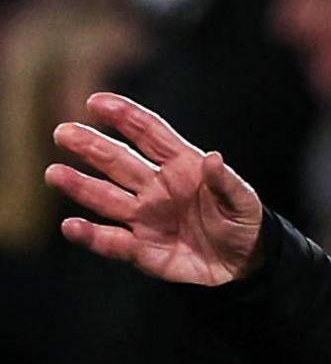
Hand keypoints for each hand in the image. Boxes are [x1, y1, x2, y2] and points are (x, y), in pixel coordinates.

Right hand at [43, 93, 263, 285]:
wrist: (243, 262)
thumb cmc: (242, 221)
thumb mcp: (243, 201)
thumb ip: (226, 182)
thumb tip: (213, 158)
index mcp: (183, 166)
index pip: (149, 134)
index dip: (125, 117)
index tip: (96, 102)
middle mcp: (157, 187)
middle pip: (119, 161)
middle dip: (92, 146)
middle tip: (63, 132)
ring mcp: (145, 217)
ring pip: (106, 197)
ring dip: (80, 186)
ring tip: (55, 174)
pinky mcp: (141, 249)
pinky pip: (111, 241)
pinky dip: (90, 235)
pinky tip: (70, 226)